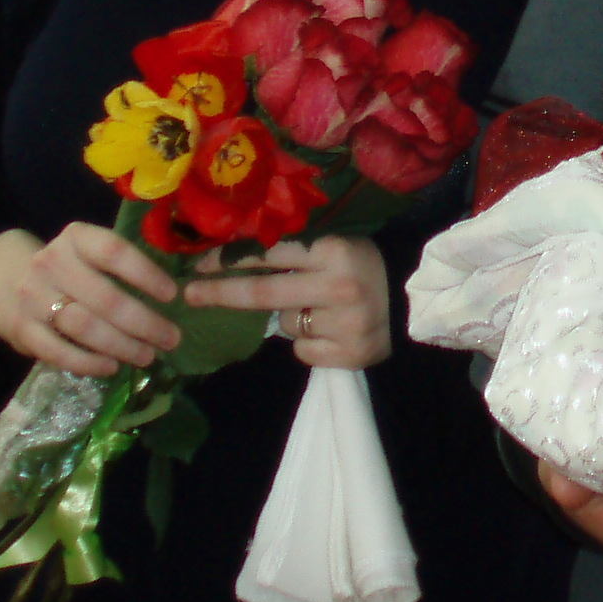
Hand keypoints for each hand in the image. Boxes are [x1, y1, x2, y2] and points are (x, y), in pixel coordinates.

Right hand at [0, 223, 180, 376]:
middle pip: (105, 298)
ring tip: (147, 356)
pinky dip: (89, 363)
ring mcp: (33, 296)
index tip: (173, 295)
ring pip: (85, 326)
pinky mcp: (21, 328)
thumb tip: (174, 296)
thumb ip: (119, 267)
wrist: (3, 280)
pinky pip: (59, 351)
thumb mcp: (87, 253)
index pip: (114, 252)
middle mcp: (51, 263)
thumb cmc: (65, 269)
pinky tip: (112, 367)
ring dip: (122, 346)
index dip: (146, 274)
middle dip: (145, 323)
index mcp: (76, 238)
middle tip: (171, 339)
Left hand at [181, 235, 390, 369]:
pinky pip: (303, 350)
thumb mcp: (334, 246)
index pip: (268, 254)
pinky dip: (308, 342)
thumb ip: (295, 253)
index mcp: (333, 252)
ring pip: (286, 324)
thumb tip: (232, 262)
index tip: (197, 266)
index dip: (229, 260)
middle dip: (219, 293)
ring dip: (290, 317)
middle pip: (262, 294)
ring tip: (320, 309)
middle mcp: (338, 287)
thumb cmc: (365, 266)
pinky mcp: (350, 354)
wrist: (414, 303)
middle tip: (189, 294)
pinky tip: (331, 332)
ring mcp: (344, 324)